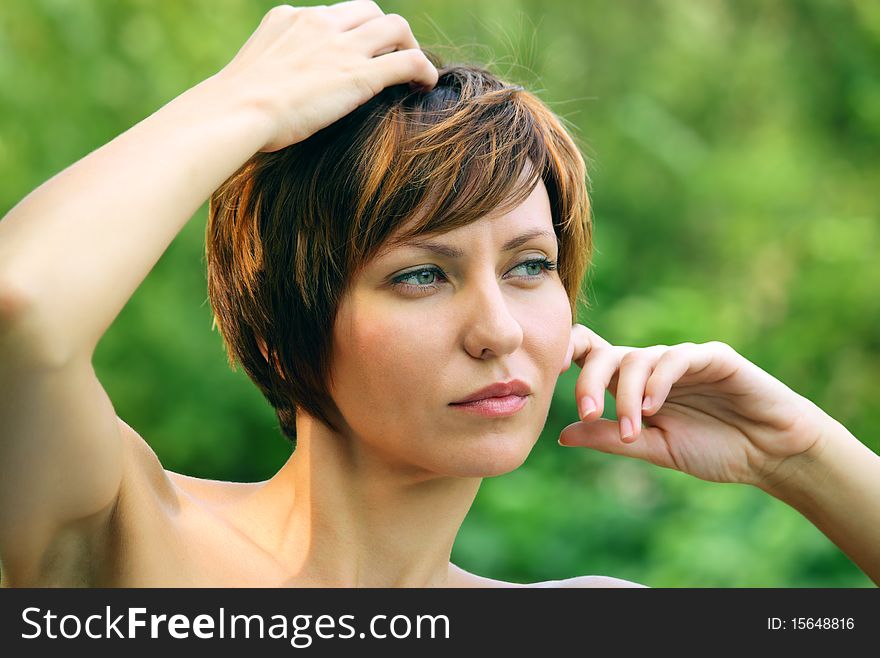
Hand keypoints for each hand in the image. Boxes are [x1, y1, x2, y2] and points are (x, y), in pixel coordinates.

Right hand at [210, 1, 438, 151]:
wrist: (236, 112)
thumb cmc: (233, 109)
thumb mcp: (249, 75)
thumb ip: (270, 72)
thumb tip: (269, 97)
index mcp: (289, 18)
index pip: (334, 13)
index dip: (353, 31)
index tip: (358, 54)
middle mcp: (318, 22)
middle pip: (370, 11)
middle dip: (386, 32)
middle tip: (393, 59)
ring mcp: (340, 46)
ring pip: (396, 28)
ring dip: (410, 47)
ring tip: (415, 73)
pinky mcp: (359, 75)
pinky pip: (408, 61)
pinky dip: (424, 70)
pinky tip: (426, 84)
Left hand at [557, 324, 830, 487]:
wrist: (771, 453)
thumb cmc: (714, 449)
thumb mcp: (653, 448)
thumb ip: (610, 438)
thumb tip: (560, 434)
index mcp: (631, 384)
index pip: (590, 356)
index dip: (565, 355)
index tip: (547, 379)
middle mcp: (651, 365)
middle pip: (604, 354)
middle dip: (589, 381)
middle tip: (588, 413)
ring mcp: (680, 358)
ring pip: (637, 358)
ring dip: (627, 396)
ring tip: (633, 430)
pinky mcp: (712, 357)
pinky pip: (677, 359)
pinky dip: (659, 382)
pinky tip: (653, 409)